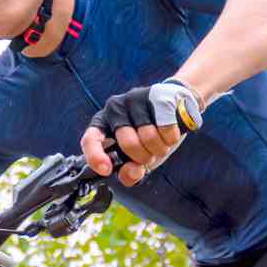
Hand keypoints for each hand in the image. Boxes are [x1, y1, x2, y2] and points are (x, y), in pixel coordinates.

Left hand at [83, 79, 202, 187]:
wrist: (176, 109)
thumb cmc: (151, 135)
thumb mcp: (137, 158)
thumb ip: (130, 172)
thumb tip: (132, 172)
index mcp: (103, 123)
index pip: (91, 139)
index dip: (96, 157)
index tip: (106, 170)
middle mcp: (115, 107)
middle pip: (128, 143)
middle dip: (144, 157)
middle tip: (150, 155)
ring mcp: (135, 98)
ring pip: (149, 137)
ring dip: (159, 149)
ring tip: (161, 143)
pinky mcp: (156, 94)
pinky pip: (166, 128)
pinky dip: (171, 138)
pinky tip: (170, 133)